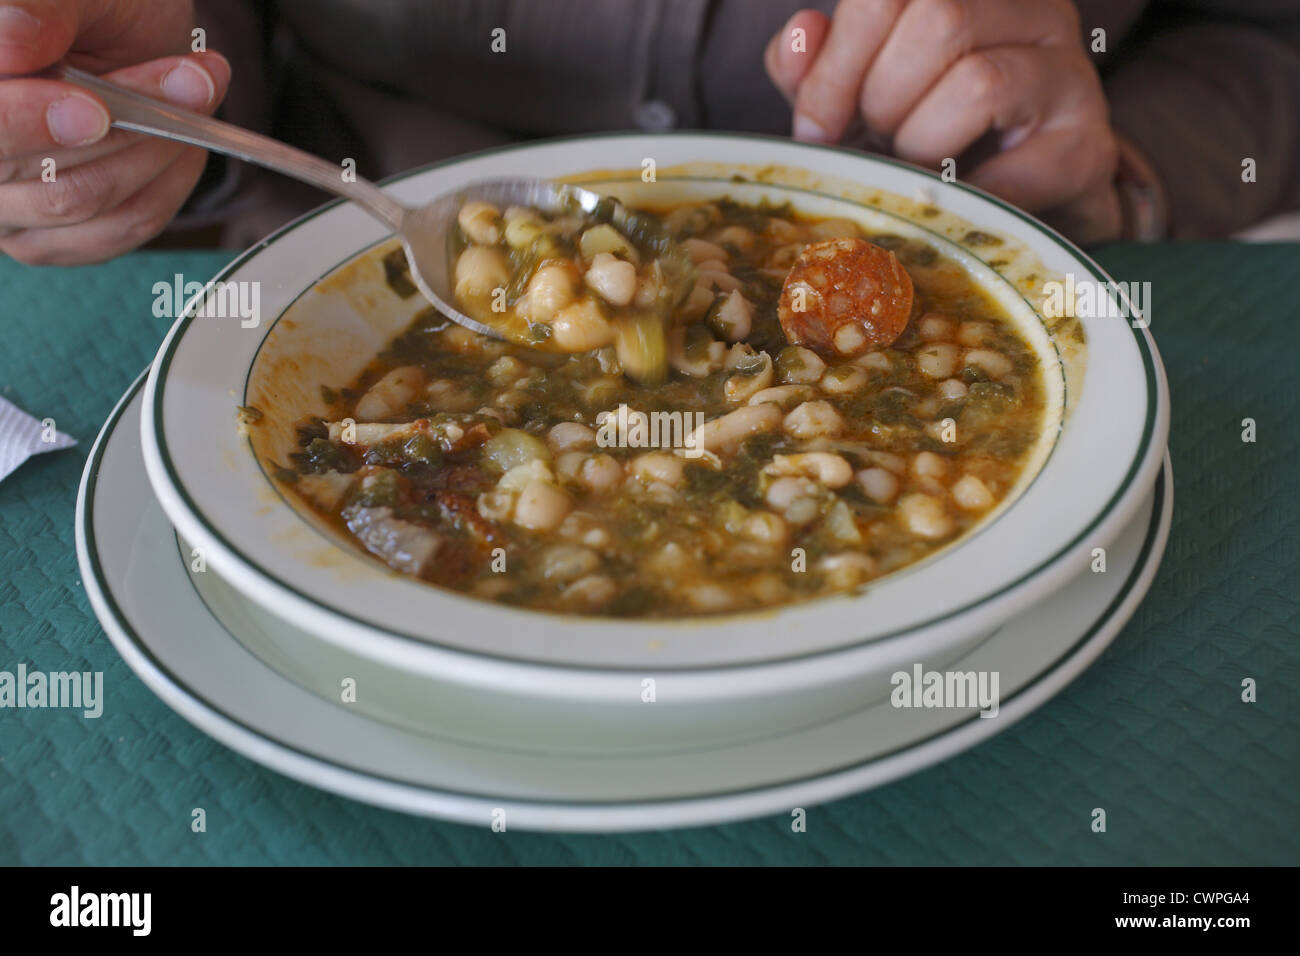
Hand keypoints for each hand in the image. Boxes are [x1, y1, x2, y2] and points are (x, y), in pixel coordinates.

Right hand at [0, 0, 229, 264]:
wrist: (130, 37)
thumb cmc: (98, 14)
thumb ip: (41, 10)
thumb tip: (9, 40)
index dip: (28, 122)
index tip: (96, 110)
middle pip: (41, 178)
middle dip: (127, 130)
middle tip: (191, 81)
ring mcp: (8, 204)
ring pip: (81, 204)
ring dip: (154, 152)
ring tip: (195, 94)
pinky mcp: (54, 236)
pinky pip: (118, 228)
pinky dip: (164, 185)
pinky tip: (182, 144)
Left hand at [765, 0, 1122, 243]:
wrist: (1017, 205)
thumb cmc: (930, 138)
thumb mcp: (862, 95)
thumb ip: (822, 66)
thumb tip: (798, 38)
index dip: (839, 59)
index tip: (816, 126)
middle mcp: (1034, 6)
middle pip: (939, 17)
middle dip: (881, 99)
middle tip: (876, 144)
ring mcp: (1069, 70)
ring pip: (978, 81)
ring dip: (920, 142)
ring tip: (914, 167)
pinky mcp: (1086, 144)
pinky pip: (1010, 163)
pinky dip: (958, 193)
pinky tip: (946, 199)